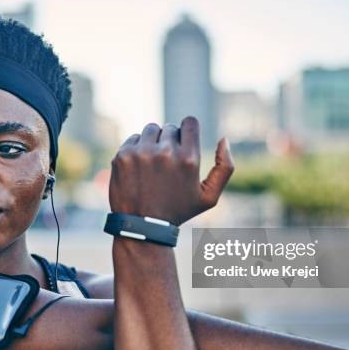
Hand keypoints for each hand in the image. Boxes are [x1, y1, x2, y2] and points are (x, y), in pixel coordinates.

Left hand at [109, 117, 233, 225]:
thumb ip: (225, 168)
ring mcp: (142, 153)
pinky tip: (139, 168)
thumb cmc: (178, 212)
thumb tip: (224, 139)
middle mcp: (165, 152)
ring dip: (153, 142)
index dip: (187, 132)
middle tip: (166, 164)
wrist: (142, 227)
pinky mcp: (123, 155)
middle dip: (169, 141)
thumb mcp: (209, 197)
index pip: (190, 122)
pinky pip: (133, 139)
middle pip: (170, 127)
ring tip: (152, 164)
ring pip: (151, 130)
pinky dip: (136, 149)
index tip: (183, 144)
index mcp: (189, 159)